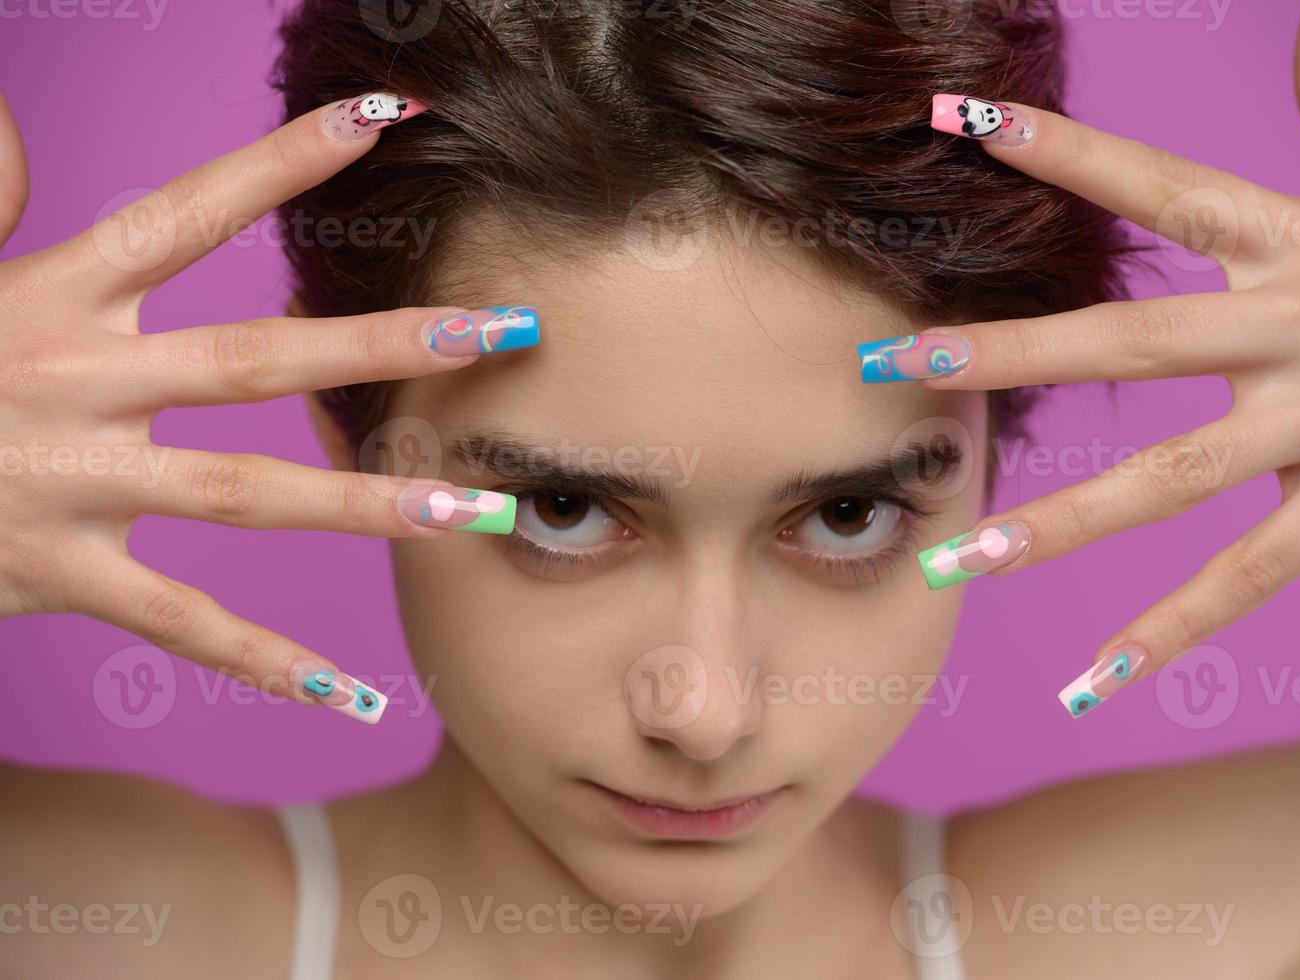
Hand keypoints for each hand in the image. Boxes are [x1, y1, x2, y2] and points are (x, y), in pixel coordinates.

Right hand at [0, 90, 532, 724]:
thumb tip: (17, 125)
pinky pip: (182, 625)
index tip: (384, 118)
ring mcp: (69, 482)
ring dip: (372, 504)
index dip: (283, 161)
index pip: (187, 212)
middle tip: (508, 332)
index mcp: (53, 296)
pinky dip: (267, 664)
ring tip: (480, 516)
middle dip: (392, 344)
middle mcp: (73, 380)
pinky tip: (353, 695)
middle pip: (260, 358)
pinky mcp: (55, 574)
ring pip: (249, 495)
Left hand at [860, 0, 1299, 716]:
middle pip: (1134, 339)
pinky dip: (1167, 636)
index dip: (1062, 151)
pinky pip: (1248, 579)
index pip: (1160, 186)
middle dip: (1006, 351)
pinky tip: (1084, 685)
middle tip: (887, 362)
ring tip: (951, 560)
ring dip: (1055, 525)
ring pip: (1171, 478)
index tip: (958, 122)